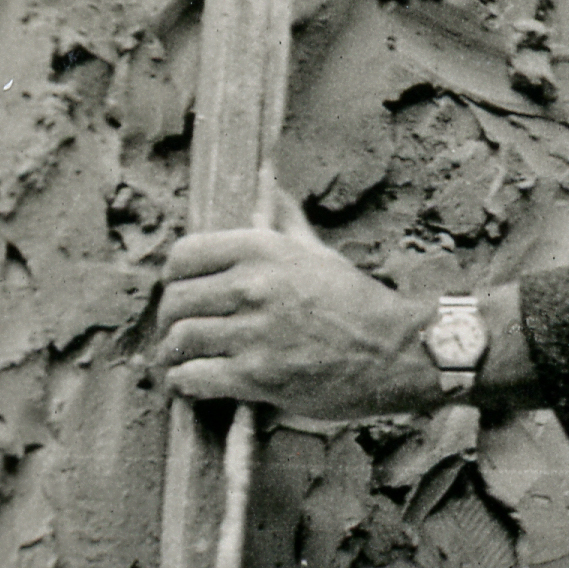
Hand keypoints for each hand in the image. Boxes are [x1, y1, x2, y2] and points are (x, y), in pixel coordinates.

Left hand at [154, 211, 434, 419]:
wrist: (397, 352)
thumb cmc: (357, 302)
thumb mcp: (320, 253)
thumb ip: (286, 222)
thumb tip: (268, 183)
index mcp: (263, 249)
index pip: (184, 256)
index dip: (174, 278)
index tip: (181, 292)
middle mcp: (254, 286)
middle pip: (176, 302)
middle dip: (171, 321)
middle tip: (178, 334)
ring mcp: (254, 332)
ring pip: (180, 341)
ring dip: (173, 355)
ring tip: (179, 361)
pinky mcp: (258, 376)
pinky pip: (193, 377)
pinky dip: (184, 384)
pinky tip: (191, 384)